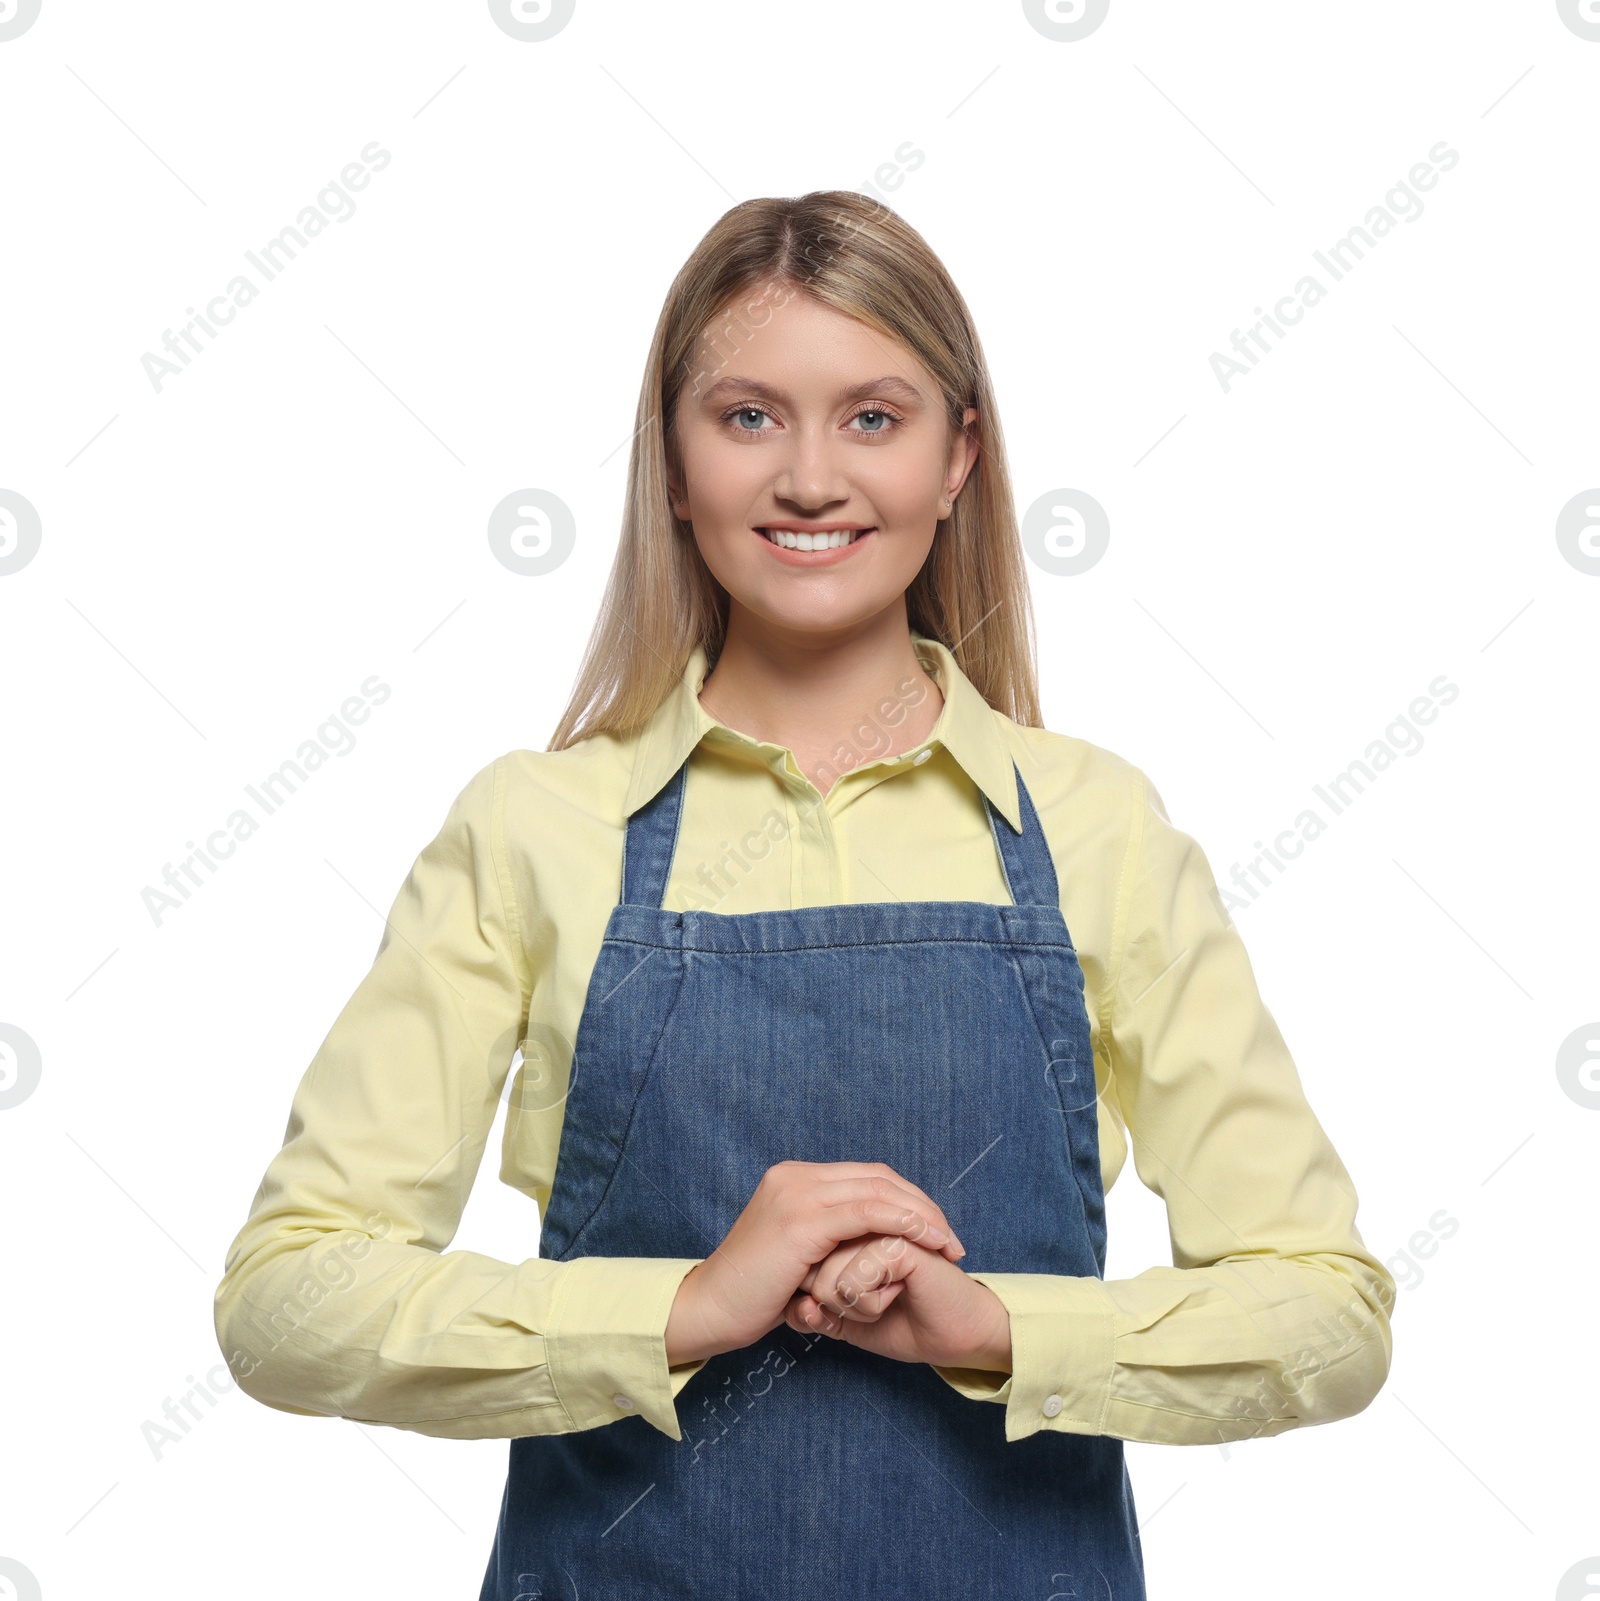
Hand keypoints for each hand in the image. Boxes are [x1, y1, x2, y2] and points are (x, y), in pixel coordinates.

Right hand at [664, 1162, 967, 1366]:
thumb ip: (823, 1239)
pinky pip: (869, 1214)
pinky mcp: (802, 1222)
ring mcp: (798, 1194)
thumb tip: (864, 1245)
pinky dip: (905, 1225)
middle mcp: (795, 1176)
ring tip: (950, 1246)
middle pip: (878, 1178)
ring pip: (880, 1191)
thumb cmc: (750, 1294)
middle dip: (922, 1206)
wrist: (708, 1310)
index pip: (866, 1176)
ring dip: (923, 1217)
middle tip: (952, 1239)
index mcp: (793, 1178)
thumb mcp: (792, 1255)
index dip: (907, 1199)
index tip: (936, 1230)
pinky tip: (928, 1245)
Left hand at [782, 1234, 1011, 1371]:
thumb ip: (813, 1314)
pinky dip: (871, 1304)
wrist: (949, 1337)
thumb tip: (800, 1307)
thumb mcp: (842, 1322)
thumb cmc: (898, 1324)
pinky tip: (899, 1293)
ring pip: (825, 1277)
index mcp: (838, 1228)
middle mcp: (853, 1218)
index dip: (820, 1301)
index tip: (854, 1305)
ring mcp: (875, 1223)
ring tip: (888, 1297)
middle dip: (837, 1305)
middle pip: (807, 1271)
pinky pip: (853, 1281)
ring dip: (855, 1306)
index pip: (797, 1267)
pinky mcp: (896, 1238)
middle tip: (878, 1300)